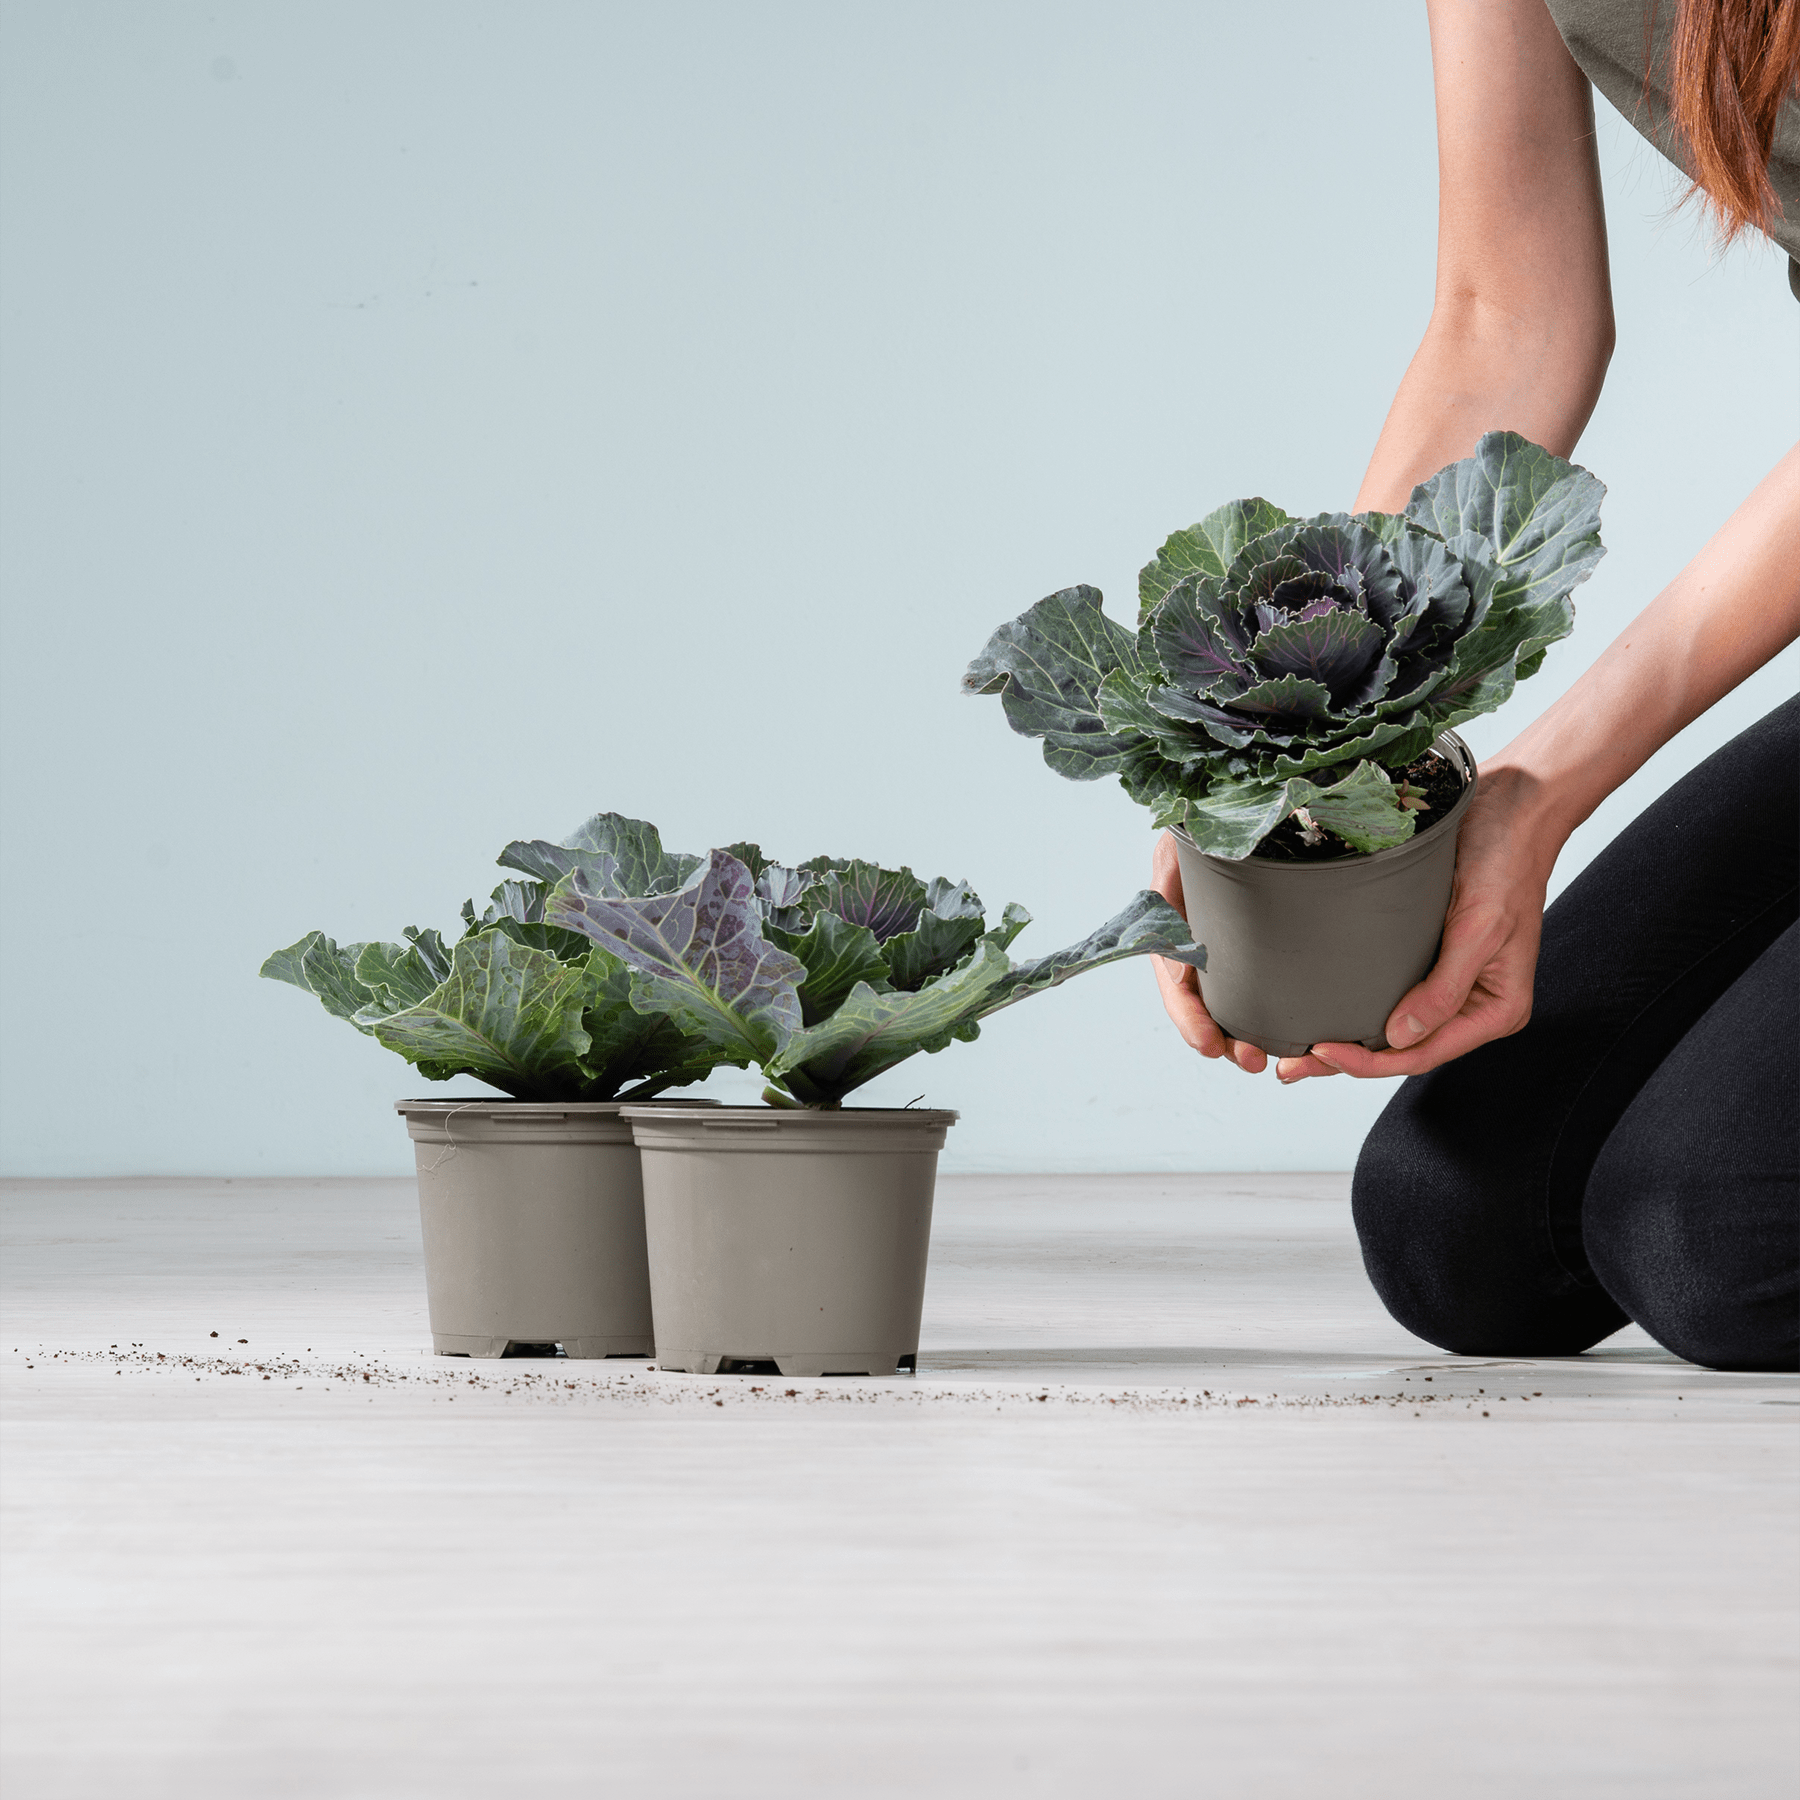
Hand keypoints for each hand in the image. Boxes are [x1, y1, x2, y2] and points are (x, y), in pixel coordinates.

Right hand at [1149, 831, 1273, 1074]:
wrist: (1241, 816)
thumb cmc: (1201, 832)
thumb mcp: (1179, 858)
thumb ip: (1169, 893)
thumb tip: (1174, 961)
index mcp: (1176, 937)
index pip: (1178, 990)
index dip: (1190, 1021)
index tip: (1210, 1045)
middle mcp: (1205, 953)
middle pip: (1210, 1012)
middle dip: (1229, 1044)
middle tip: (1257, 1062)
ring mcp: (1234, 956)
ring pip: (1240, 1011)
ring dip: (1255, 1041)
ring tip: (1279, 1062)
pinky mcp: (1268, 953)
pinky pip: (1271, 992)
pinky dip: (1279, 1018)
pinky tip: (1301, 1035)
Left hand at [1279, 764, 1558, 1082]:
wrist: (1512, 807)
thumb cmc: (1505, 861)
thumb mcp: (1479, 927)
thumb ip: (1445, 989)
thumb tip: (1400, 1037)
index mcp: (1494, 1009)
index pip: (1423, 1053)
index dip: (1369, 1062)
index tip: (1320, 1051)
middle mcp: (1470, 1003)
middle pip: (1401, 1047)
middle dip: (1346, 1060)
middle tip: (1288, 1067)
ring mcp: (1447, 981)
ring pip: (1390, 1026)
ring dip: (1347, 1039)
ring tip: (1292, 1050)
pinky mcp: (1427, 954)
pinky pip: (1388, 992)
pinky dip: (1356, 1005)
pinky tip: (1321, 1008)